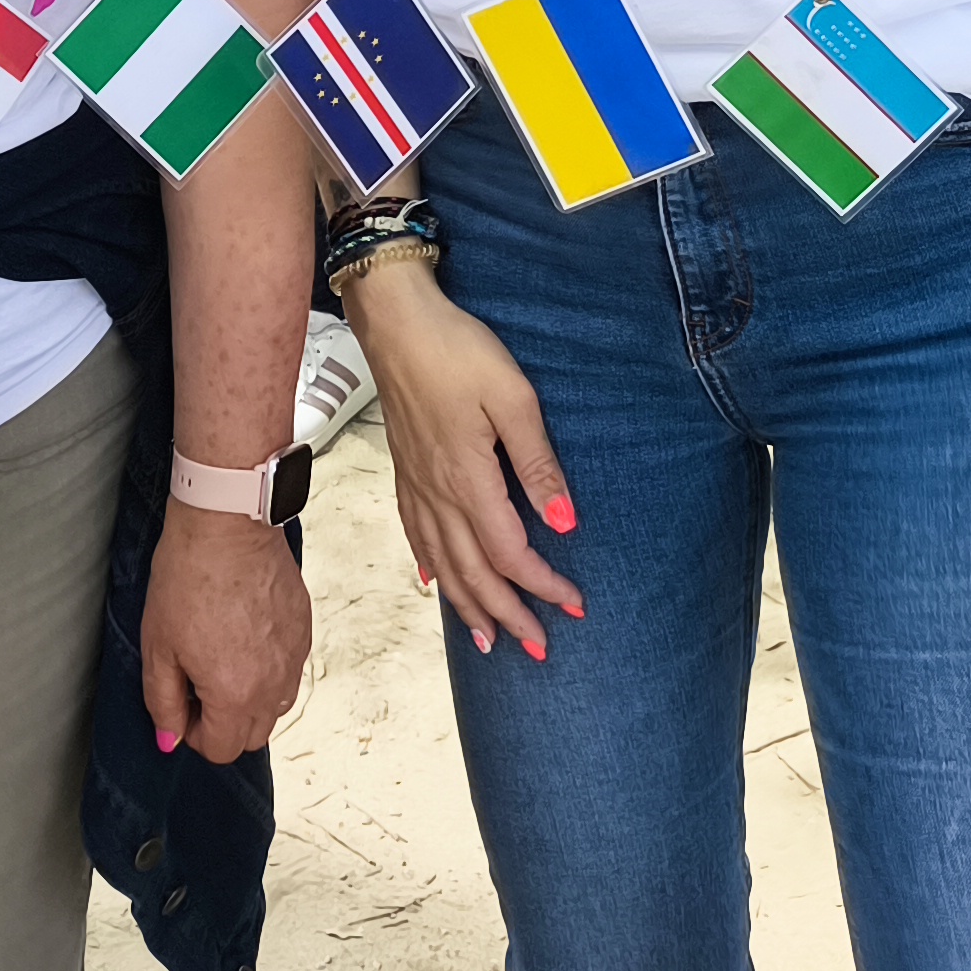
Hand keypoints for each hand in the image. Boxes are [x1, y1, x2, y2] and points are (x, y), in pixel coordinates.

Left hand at [138, 508, 309, 761]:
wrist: (228, 524)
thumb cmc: (188, 578)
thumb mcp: (158, 646)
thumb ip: (164, 702)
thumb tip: (170, 740)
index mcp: (234, 695)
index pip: (221, 749)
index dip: (194, 735)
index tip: (181, 706)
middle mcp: (273, 685)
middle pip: (253, 736)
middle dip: (224, 724)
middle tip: (198, 685)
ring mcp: (294, 658)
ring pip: (277, 707)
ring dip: (250, 701)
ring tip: (224, 662)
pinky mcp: (304, 630)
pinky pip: (290, 671)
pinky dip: (270, 670)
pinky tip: (245, 636)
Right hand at [348, 260, 580, 660]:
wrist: (396, 322)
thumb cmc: (458, 351)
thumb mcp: (513, 397)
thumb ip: (537, 461)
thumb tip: (564, 520)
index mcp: (469, 480)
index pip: (510, 554)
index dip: (543, 586)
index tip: (574, 606)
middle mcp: (438, 494)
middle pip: (475, 573)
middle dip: (509, 615)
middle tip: (539, 648)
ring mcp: (416, 486)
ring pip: (443, 564)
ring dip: (469, 606)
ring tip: (490, 640)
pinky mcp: (405, 472)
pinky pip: (417, 537)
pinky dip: (432, 570)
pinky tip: (437, 583)